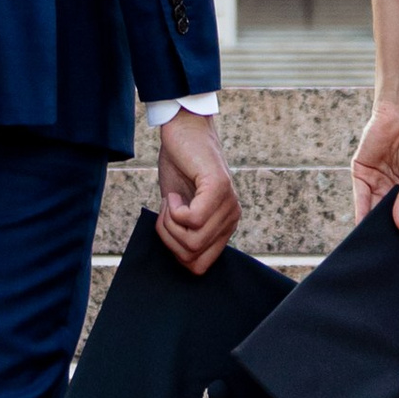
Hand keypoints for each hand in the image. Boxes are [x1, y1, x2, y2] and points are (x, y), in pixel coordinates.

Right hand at [154, 110, 239, 272]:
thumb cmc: (178, 167)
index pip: (199, 267)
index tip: (168, 227)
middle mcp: (232, 218)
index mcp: (223, 226)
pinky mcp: (219, 189)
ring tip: (170, 200)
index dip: (175, 254)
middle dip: (168, 238)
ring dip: (169, 223)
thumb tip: (180, 259)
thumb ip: (185, 233)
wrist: (183, 130)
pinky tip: (174, 194)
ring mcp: (228, 204)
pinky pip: (193, 220)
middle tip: (166, 211)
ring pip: (191, 241)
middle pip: (192, 257)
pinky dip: (174, 211)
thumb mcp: (179, 208)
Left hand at [351, 89, 398, 228]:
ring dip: (373, 224)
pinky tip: (363, 226)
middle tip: (388, 249)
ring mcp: (375, 181)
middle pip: (387, 215)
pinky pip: (359, 197)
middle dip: (387, 229)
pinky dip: (360, 212)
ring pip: (372, 209)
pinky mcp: (361, 172)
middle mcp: (391, 187)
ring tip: (376, 242)